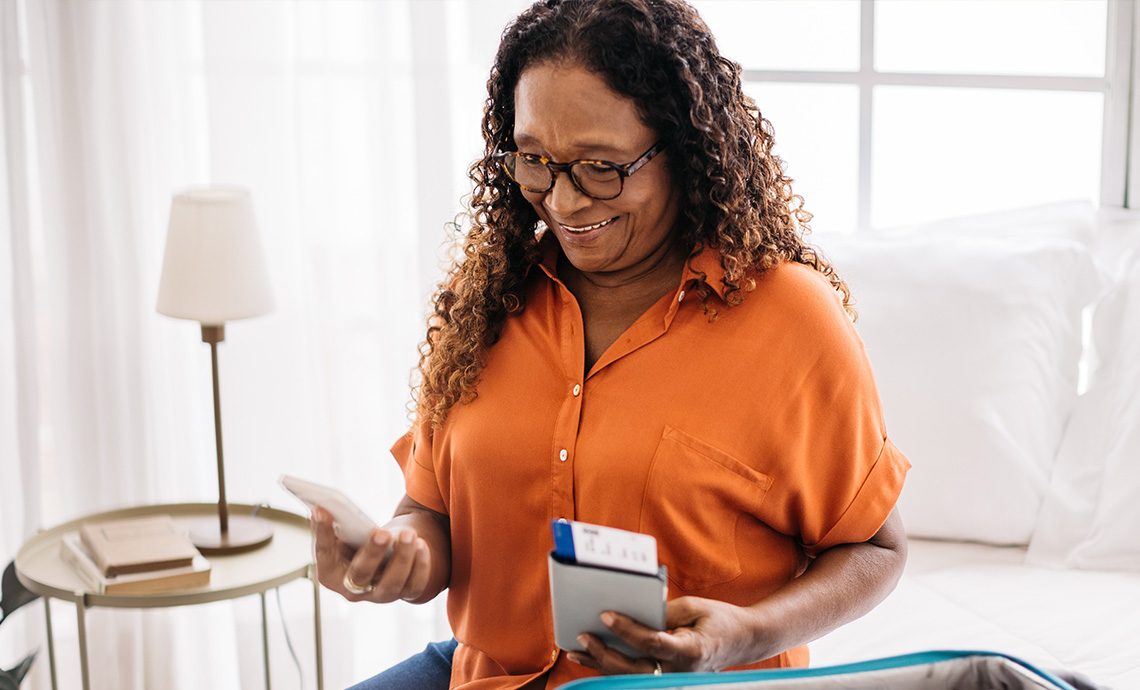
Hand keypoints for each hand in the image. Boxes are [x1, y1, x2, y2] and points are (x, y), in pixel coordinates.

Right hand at [312, 507, 432, 602]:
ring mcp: (380, 595)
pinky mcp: (405, 593)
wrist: (386, 559)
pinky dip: (421, 565)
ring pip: (392, 582)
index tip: (321, 510)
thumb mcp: (344, 533)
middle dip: (372, 552)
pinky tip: (422, 544)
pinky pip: (415, 584)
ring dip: (402, 557)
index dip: (321, 533)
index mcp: (330, 573)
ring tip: (409, 534)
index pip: (324, 555)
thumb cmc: (358, 541)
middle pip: (360, 574)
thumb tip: (325, 505)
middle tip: (382, 532)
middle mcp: (352, 590)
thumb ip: (336, 523)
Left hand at [567, 596, 767, 674]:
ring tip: (577, 650)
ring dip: (602, 664)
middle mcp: (680, 671)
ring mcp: (673, 679)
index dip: (627, 630)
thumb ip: (664, 610)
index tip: (606, 614)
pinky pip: (635, 675)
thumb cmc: (719, 619)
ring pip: (630, 677)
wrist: (744, 640)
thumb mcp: (695, 606)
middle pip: (635, 668)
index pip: (652, 643)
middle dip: (606, 653)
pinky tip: (594, 657)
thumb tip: (633, 611)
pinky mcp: (667, 678)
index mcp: (690, 651)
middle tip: (584, 635)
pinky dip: (612, 667)